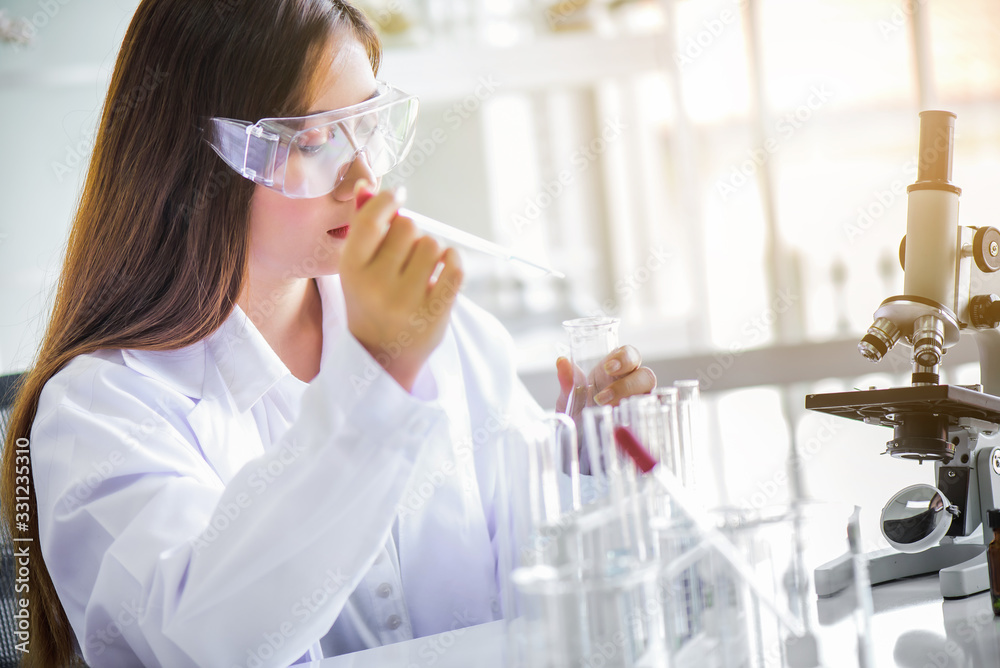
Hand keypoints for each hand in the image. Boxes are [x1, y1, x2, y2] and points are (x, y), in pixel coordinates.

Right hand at [339, 188, 463, 390]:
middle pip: (407, 227)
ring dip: (432, 251)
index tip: (398, 197)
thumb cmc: (370, 302)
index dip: (387, 201)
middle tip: (405, 257)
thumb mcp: (357, 269)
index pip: (371, 219)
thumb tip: (367, 186)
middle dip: (410, 235)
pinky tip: (443, 271)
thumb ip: (363, 227)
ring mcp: (406, 301)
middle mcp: (376, 285)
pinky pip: (455, 265)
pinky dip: (452, 261)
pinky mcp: (435, 312)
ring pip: (432, 245)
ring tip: (421, 271)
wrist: (382, 357)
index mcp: (351, 270)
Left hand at [556, 345, 655, 415]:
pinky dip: (642, 419)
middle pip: (645, 375)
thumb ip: (567, 380)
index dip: (624, 357)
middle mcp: (632, 384)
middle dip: (629, 383)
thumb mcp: (567, 398)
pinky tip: (623, 425)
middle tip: (604, 397)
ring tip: (606, 411)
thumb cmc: (577, 414)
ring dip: (631, 403)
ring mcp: (639, 404)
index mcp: (615, 371)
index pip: (629, 355)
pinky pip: (651, 418)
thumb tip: (562, 361)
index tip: (608, 367)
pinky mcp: (642, 423)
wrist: (578, 444)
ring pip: (650, 396)